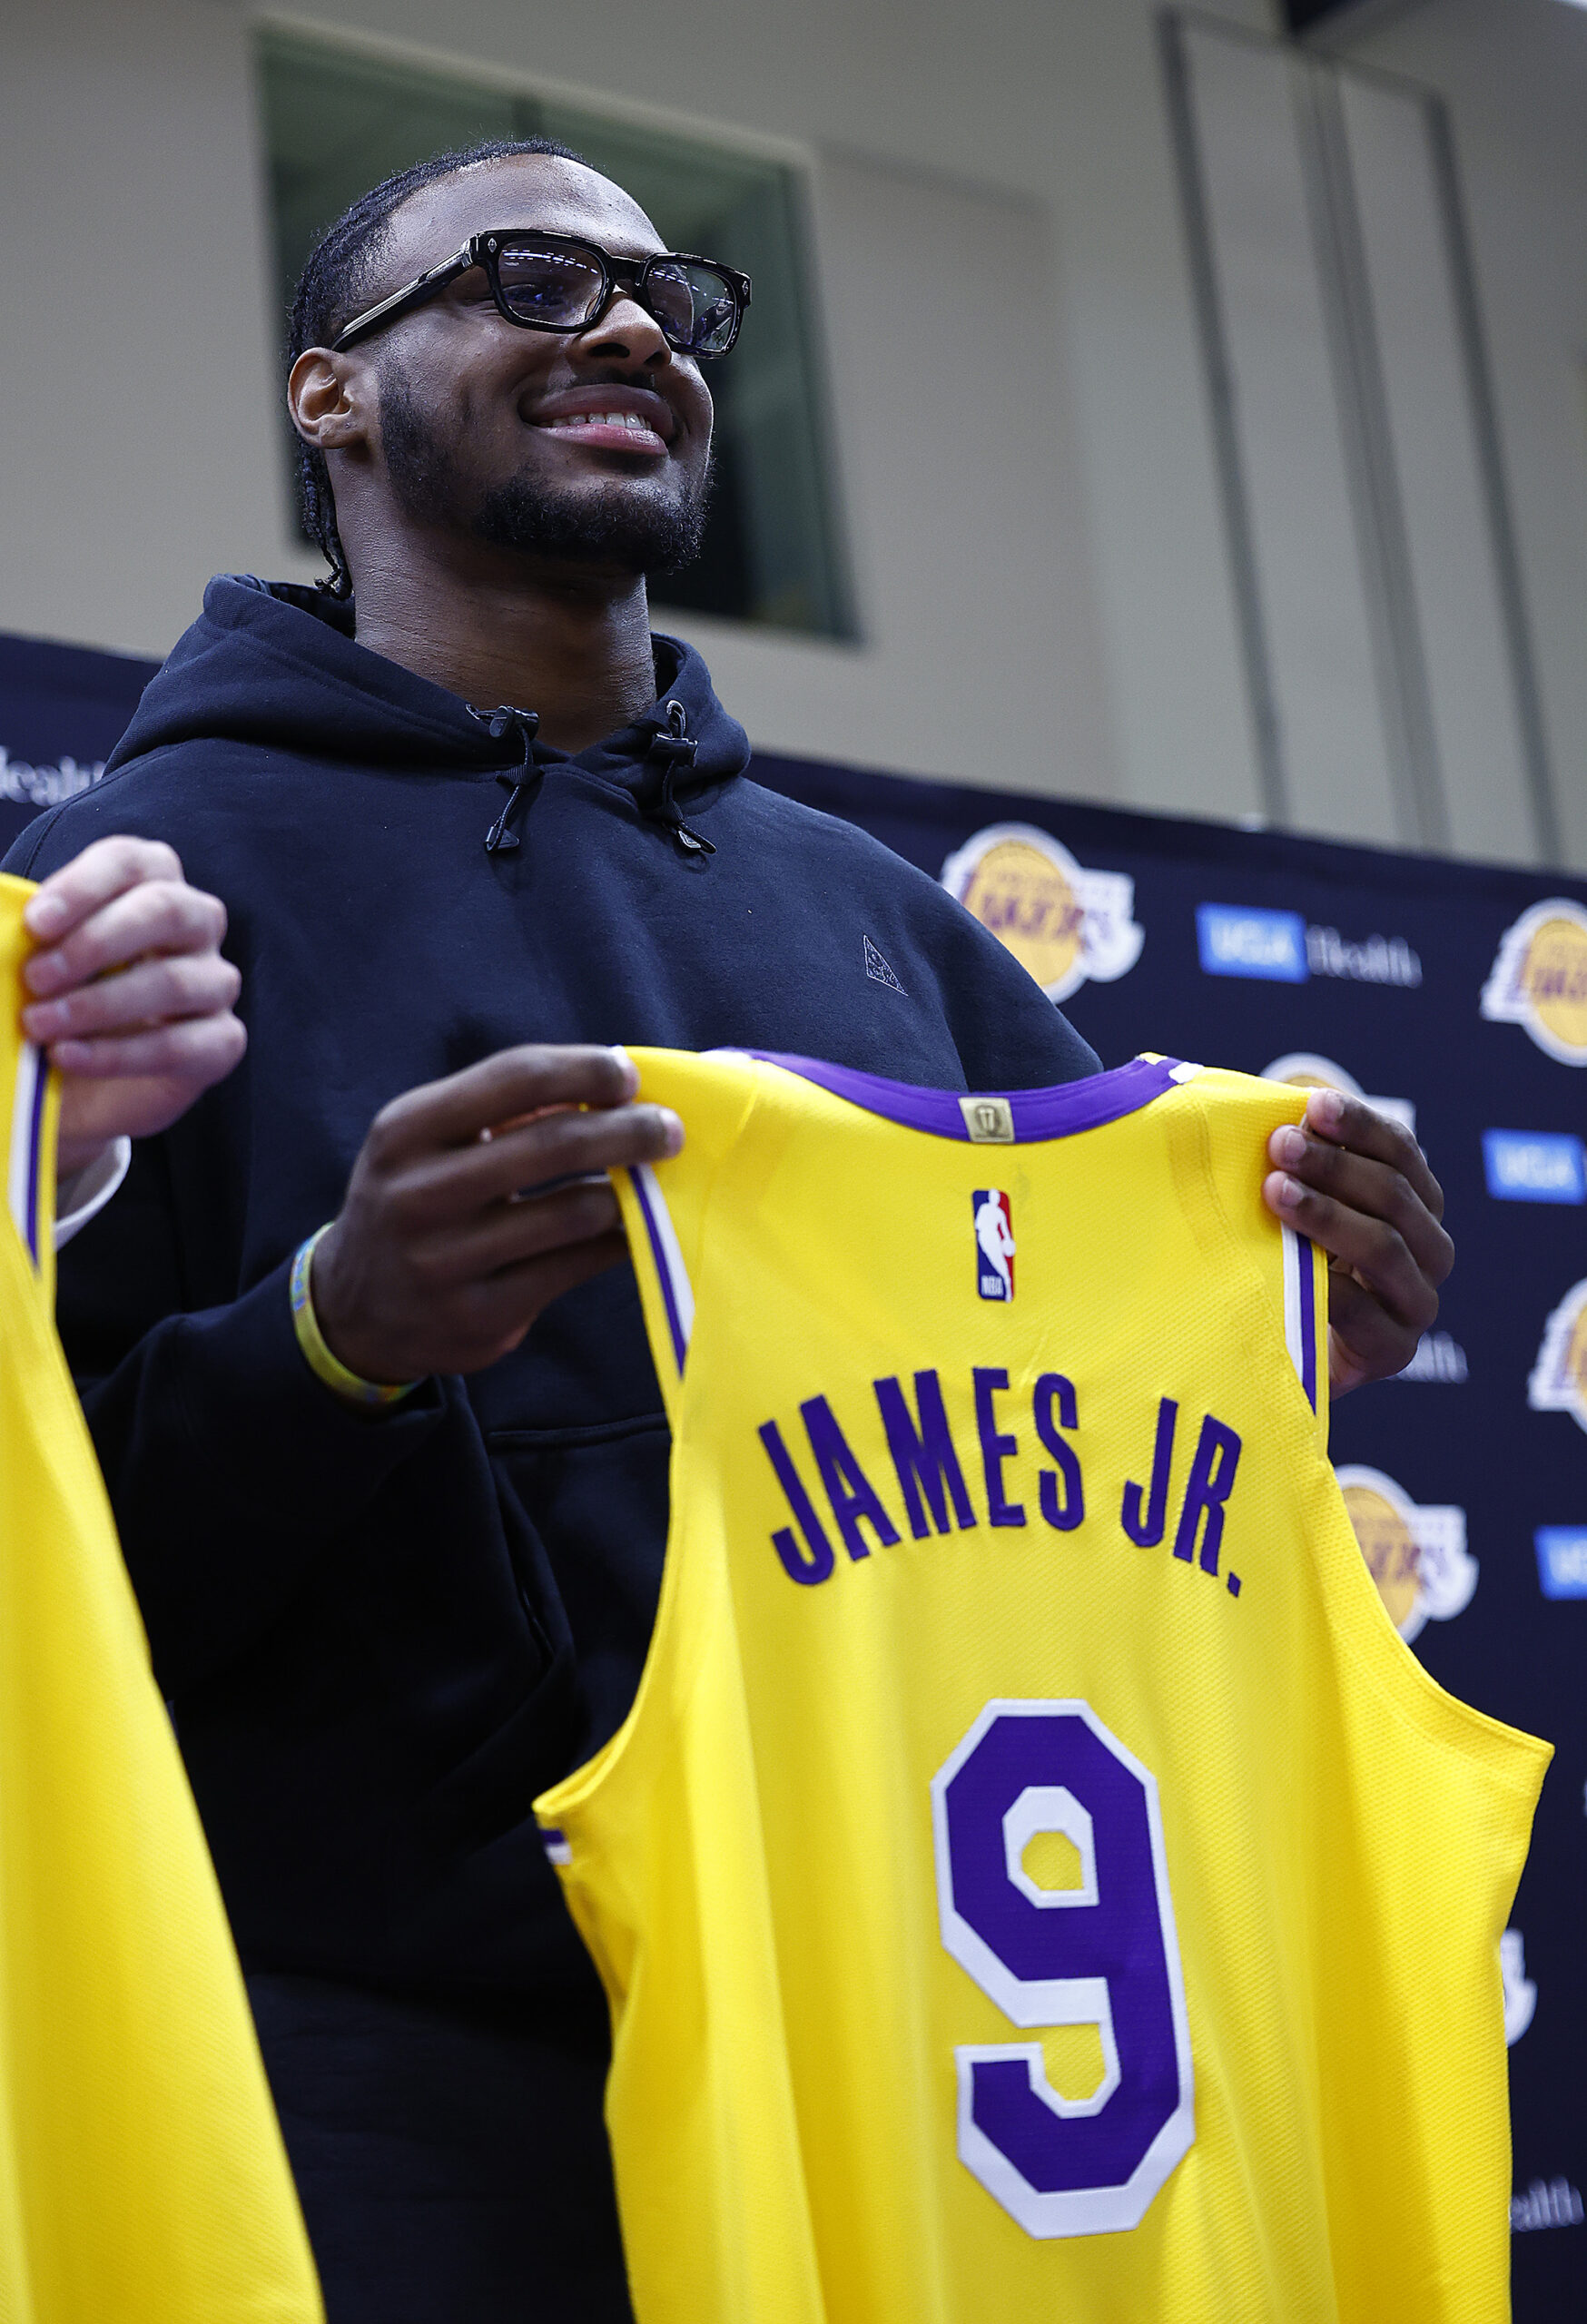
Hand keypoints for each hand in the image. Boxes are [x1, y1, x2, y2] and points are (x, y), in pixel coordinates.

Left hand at [20, 836, 246, 1176]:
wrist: (82, 1084)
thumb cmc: (60, 1000)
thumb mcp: (35, 959)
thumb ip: (19, 936)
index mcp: (152, 885)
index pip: (131, 862)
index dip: (83, 886)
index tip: (36, 923)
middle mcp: (196, 925)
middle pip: (165, 910)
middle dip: (94, 943)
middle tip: (36, 977)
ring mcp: (215, 983)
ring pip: (174, 981)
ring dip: (98, 1005)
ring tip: (41, 1024)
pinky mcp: (222, 1042)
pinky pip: (180, 1045)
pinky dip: (116, 1055)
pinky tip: (69, 1057)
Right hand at [312, 1045, 682, 1383]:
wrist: (354, 1311)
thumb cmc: (415, 1203)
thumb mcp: (426, 1143)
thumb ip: (500, 1109)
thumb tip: (607, 1081)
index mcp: (406, 1131)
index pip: (515, 1076)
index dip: (585, 1069)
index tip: (628, 1075)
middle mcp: (418, 1193)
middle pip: (552, 1144)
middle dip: (627, 1130)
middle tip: (669, 1129)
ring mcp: (446, 1261)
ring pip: (572, 1213)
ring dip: (626, 1192)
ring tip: (648, 1180)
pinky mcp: (479, 1316)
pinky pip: (573, 1268)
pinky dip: (614, 1243)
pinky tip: (628, 1230)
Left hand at [1263, 1090, 1451, 1395]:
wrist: (1287, 1355)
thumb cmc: (1289, 1263)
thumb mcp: (1297, 1209)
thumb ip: (1296, 1164)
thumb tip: (1264, 1106)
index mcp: (1416, 1202)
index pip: (1400, 1151)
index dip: (1360, 1124)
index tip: (1313, 1104)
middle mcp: (1429, 1249)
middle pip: (1394, 1195)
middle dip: (1335, 1165)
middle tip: (1281, 1145)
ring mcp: (1416, 1302)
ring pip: (1386, 1247)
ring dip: (1329, 1214)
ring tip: (1276, 1192)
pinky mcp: (1393, 1350)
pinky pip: (1365, 1313)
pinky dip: (1328, 1287)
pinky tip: (1290, 1268)